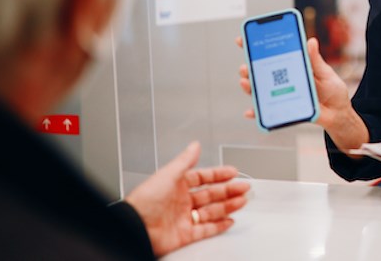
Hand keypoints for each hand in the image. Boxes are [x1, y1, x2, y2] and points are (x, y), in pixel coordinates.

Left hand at [125, 142, 249, 256]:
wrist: (136, 227)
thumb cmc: (145, 201)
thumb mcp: (168, 174)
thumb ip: (185, 160)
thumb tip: (195, 145)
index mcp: (177, 185)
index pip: (202, 178)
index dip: (218, 174)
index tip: (233, 172)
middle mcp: (181, 201)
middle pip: (210, 195)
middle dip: (228, 191)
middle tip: (244, 187)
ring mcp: (184, 218)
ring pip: (211, 211)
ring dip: (228, 206)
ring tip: (242, 202)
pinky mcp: (185, 235)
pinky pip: (206, 229)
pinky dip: (219, 226)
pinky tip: (229, 221)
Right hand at [236, 36, 351, 129]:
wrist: (339, 114)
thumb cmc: (333, 91)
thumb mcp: (325, 73)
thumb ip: (316, 60)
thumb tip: (311, 41)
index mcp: (293, 67)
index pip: (272, 55)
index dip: (256, 47)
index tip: (243, 40)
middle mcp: (284, 80)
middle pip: (261, 73)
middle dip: (249, 68)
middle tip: (245, 66)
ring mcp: (283, 95)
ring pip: (261, 90)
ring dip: (250, 87)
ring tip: (245, 82)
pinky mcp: (285, 110)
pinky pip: (268, 112)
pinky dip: (257, 112)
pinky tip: (250, 111)